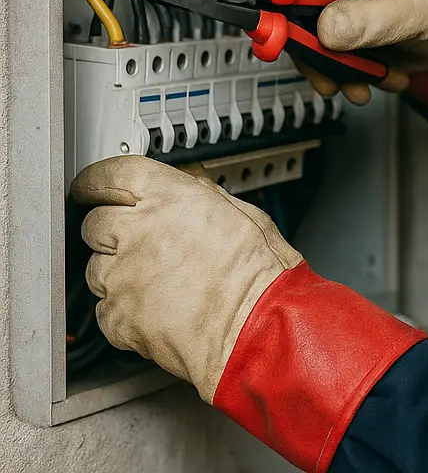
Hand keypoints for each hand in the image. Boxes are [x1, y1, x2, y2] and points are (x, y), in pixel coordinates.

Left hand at [71, 156, 427, 470]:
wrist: (254, 328)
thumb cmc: (259, 275)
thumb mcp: (243, 213)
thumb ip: (204, 195)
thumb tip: (191, 186)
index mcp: (169, 197)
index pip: (110, 174)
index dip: (96, 181)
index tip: (92, 187)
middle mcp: (139, 231)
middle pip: (95, 221)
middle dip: (109, 228)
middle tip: (135, 238)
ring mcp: (123, 275)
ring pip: (95, 266)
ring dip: (116, 270)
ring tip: (154, 279)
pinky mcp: (117, 315)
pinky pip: (104, 307)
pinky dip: (121, 307)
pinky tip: (153, 306)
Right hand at [280, 0, 427, 104]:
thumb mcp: (423, 11)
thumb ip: (375, 19)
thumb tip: (327, 29)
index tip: (279, 8)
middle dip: (309, 35)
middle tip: (322, 66)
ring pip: (306, 25)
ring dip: (329, 62)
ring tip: (359, 83)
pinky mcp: (341, 18)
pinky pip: (321, 45)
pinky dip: (340, 70)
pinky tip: (368, 81)